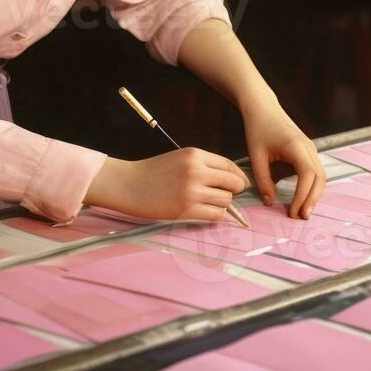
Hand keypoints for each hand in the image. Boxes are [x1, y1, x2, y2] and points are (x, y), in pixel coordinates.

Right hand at [84, 149, 246, 222]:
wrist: (129, 184)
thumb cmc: (154, 172)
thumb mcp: (180, 158)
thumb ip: (204, 165)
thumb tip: (231, 179)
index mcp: (195, 155)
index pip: (229, 165)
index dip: (239, 176)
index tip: (241, 183)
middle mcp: (196, 171)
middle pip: (233, 183)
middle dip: (233, 190)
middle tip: (224, 194)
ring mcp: (192, 191)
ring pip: (226, 200)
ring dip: (221, 204)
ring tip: (207, 202)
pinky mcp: (186, 209)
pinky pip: (215, 215)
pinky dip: (214, 215)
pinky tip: (204, 211)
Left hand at [243, 98, 324, 218]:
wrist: (263, 109)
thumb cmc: (258, 129)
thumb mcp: (256, 155)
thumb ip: (263, 180)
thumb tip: (270, 202)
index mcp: (296, 146)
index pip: (307, 175)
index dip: (302, 195)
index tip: (293, 211)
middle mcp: (309, 148)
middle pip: (319, 178)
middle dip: (312, 199)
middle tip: (302, 218)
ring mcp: (311, 149)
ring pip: (320, 176)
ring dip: (314, 195)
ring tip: (304, 212)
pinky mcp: (308, 152)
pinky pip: (316, 172)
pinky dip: (312, 187)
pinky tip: (304, 199)